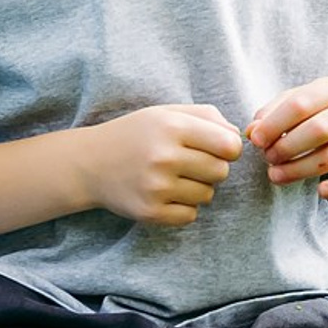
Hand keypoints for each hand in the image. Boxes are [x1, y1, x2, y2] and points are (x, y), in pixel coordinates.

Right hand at [83, 104, 241, 226]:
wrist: (89, 163)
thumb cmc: (135, 134)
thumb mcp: (165, 112)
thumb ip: (207, 116)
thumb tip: (239, 137)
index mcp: (171, 127)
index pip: (229, 145)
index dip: (228, 148)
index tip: (215, 147)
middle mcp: (164, 157)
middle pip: (221, 171)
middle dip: (211, 168)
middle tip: (189, 163)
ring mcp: (156, 187)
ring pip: (207, 195)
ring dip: (196, 188)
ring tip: (172, 177)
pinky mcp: (150, 211)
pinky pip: (191, 215)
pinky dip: (183, 207)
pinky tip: (163, 194)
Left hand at [251, 77, 327, 198]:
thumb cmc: (317, 112)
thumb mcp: (295, 103)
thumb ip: (271, 113)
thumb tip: (251, 131)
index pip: (301, 104)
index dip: (274, 124)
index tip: (256, 140)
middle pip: (319, 129)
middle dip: (287, 146)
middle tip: (267, 158)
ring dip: (300, 169)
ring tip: (276, 175)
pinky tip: (320, 191)